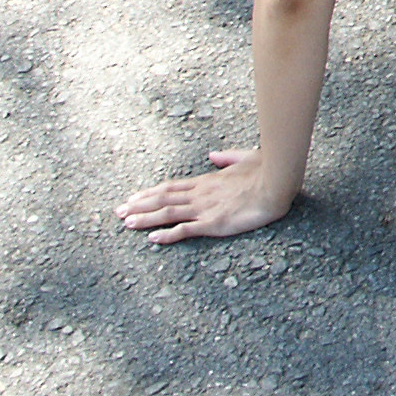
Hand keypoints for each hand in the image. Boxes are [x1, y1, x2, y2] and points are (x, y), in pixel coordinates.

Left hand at [116, 148, 292, 243]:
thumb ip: (227, 157)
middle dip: (138, 205)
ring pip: (167, 213)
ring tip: (126, 223)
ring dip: (145, 219)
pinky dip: (166, 235)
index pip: (171, 187)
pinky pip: (184, 230)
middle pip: (162, 199)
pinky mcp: (213, 223)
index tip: (133, 197)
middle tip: (118, 211)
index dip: (150, 192)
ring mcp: (205, 208)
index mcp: (207, 180)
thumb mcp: (246, 158)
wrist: (277, 183)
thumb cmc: (266, 170)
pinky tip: (152, 239)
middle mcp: (200, 194)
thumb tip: (213, 156)